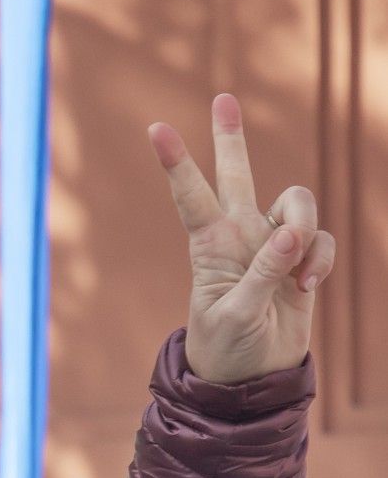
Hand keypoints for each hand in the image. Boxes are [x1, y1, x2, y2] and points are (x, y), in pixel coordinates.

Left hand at [150, 93, 336, 384]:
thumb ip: (263, 274)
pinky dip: (320, 260)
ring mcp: (272, 245)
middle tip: (223, 98)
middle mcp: (240, 236)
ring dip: (305, 229)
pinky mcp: (302, 261)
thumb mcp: (236, 316)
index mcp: (210, 246)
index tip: (154, 129)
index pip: (191, 197)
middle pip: (237, 175)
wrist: (251, 379)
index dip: (176, 163)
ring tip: (297, 275)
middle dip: (230, 139)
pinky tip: (306, 287)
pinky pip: (322, 241)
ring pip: (297, 204)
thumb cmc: (227, 349)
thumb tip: (290, 234)